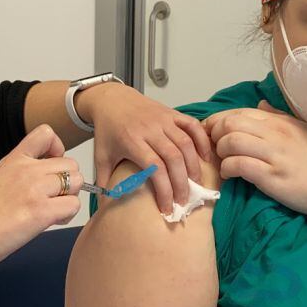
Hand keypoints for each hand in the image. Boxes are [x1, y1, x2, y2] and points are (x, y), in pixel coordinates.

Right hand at [0, 124, 83, 271]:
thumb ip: (13, 169)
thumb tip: (32, 168)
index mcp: (13, 160)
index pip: (45, 133)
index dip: (57, 148)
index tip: (52, 165)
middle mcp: (25, 170)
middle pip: (71, 163)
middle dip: (68, 182)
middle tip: (54, 198)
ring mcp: (34, 189)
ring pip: (77, 182)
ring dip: (70, 198)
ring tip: (54, 210)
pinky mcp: (40, 212)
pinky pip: (74, 205)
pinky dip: (68, 215)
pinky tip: (52, 221)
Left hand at [78, 83, 211, 212]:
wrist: (111, 99)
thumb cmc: (108, 129)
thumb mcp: (101, 156)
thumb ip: (104, 181)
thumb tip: (105, 206)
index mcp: (131, 141)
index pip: (155, 168)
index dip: (164, 189)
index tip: (167, 207)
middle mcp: (150, 130)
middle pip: (173, 158)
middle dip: (181, 183)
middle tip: (183, 201)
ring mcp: (163, 120)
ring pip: (185, 143)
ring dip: (194, 166)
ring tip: (196, 184)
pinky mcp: (172, 113)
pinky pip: (192, 125)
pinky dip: (202, 141)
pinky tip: (205, 158)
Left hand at [204, 101, 306, 215]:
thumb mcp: (302, 130)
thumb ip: (278, 116)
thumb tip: (260, 104)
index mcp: (280, 121)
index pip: (239, 112)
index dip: (219, 120)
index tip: (212, 131)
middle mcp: (275, 134)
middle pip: (230, 123)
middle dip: (216, 134)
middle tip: (215, 147)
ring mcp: (273, 154)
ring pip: (231, 141)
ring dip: (220, 151)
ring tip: (223, 160)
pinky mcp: (272, 176)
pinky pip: (239, 165)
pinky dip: (228, 169)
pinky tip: (229, 174)